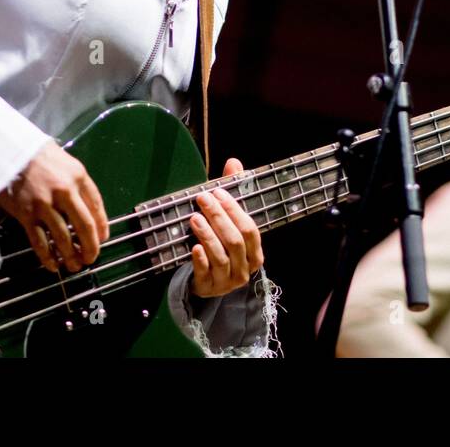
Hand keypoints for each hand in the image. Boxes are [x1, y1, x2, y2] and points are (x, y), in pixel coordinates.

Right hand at [0, 141, 109, 273]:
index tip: (102, 239)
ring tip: (74, 266)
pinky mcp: (26, 214)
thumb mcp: (67, 163)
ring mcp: (44, 204)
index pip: (96, 206)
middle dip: (90, 246)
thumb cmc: (40, 156)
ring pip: (63, 237)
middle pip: (84, 226)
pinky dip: (47, 257)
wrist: (9, 150)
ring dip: (70, 255)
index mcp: (78, 177)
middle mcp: (64, 191)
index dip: (102, 226)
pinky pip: (39, 241)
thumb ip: (80, 185)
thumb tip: (91, 212)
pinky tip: (53, 265)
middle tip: (91, 258)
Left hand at [189, 158, 264, 298]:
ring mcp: (227, 281)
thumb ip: (232, 194)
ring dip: (207, 235)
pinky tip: (193, 247)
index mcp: (255, 253)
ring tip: (194, 218)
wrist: (208, 282)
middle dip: (218, 217)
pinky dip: (200, 260)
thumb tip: (233, 162)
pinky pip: (206, 273)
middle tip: (202, 199)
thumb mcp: (229, 222)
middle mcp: (245, 269)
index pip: (249, 228)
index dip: (234, 209)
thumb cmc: (222, 246)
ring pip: (220, 256)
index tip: (217, 192)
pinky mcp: (209, 287)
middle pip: (235, 240)